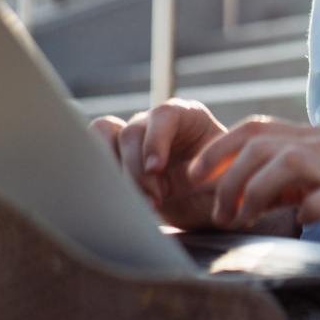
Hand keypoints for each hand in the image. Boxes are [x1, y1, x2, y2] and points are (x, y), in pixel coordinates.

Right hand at [91, 99, 227, 230]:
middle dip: (138, 171)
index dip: (156, 139)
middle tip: (155, 200)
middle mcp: (156, 124)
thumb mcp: (225, 182)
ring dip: (114, 171)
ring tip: (136, 201)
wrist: (209, 205)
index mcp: (187, 116)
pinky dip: (100, 176)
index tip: (156, 168)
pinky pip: (93, 154)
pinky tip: (120, 200)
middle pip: (131, 132)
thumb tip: (200, 177)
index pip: (163, 115)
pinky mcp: (117, 158)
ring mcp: (135, 139)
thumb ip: (217, 177)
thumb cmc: (222, 186)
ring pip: (104, 137)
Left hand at [187, 118, 319, 260]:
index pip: (256, 129)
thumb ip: (287, 179)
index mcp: (313, 140)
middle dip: (228, 176)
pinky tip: (298, 222)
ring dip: (255, 191)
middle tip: (218, 212)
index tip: (192, 174)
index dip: (218, 147)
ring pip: (286, 160)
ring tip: (244, 220)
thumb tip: (242, 190)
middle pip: (262, 144)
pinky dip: (305, 209)